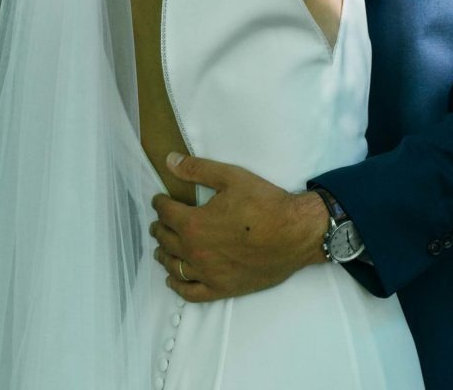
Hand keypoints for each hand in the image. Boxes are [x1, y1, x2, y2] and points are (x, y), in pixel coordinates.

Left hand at [150, 153, 327, 302]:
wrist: (294, 232)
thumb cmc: (264, 202)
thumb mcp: (230, 177)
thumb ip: (197, 169)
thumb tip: (169, 160)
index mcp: (194, 223)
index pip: (166, 213)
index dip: (160, 204)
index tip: (159, 200)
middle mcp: (195, 251)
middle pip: (166, 240)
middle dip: (159, 228)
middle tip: (159, 222)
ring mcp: (207, 274)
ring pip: (174, 266)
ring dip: (163, 255)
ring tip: (161, 248)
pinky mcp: (222, 288)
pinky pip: (190, 292)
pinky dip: (177, 285)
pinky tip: (173, 278)